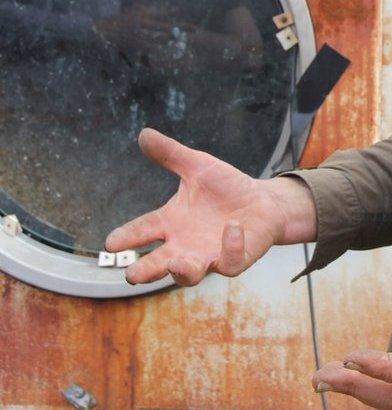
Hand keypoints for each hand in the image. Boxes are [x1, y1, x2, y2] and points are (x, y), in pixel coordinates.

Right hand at [104, 128, 316, 285]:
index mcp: (171, 222)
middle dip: (146, 270)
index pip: (143, 230)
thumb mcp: (198, 167)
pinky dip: (229, 248)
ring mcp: (208, 256)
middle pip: (160, 263)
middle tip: (132, 275)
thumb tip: (144, 134)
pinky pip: (229, 262)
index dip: (127, 237)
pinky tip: (231, 228)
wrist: (262, 202)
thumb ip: (171, 154)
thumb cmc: (226, 188)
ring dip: (183, 270)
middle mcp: (185, 245)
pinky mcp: (234, 259)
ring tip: (176, 263)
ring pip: (190, 274)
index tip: (111, 242)